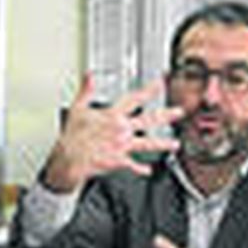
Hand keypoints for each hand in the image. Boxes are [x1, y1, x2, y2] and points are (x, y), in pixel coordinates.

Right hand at [40, 74, 181, 193]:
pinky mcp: (118, 160)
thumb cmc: (71, 137)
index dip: (149, 89)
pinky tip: (147, 170)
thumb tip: (90, 77)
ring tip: (175, 145)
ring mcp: (121, 145)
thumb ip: (86, 91)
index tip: (161, 83)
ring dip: (163, 144)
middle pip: (148, 120)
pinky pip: (132, 165)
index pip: (134, 98)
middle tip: (179, 113)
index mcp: (112, 116)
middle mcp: (121, 129)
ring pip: (147, 143)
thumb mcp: (76, 109)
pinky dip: (140, 169)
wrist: (68, 160)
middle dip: (166, 116)